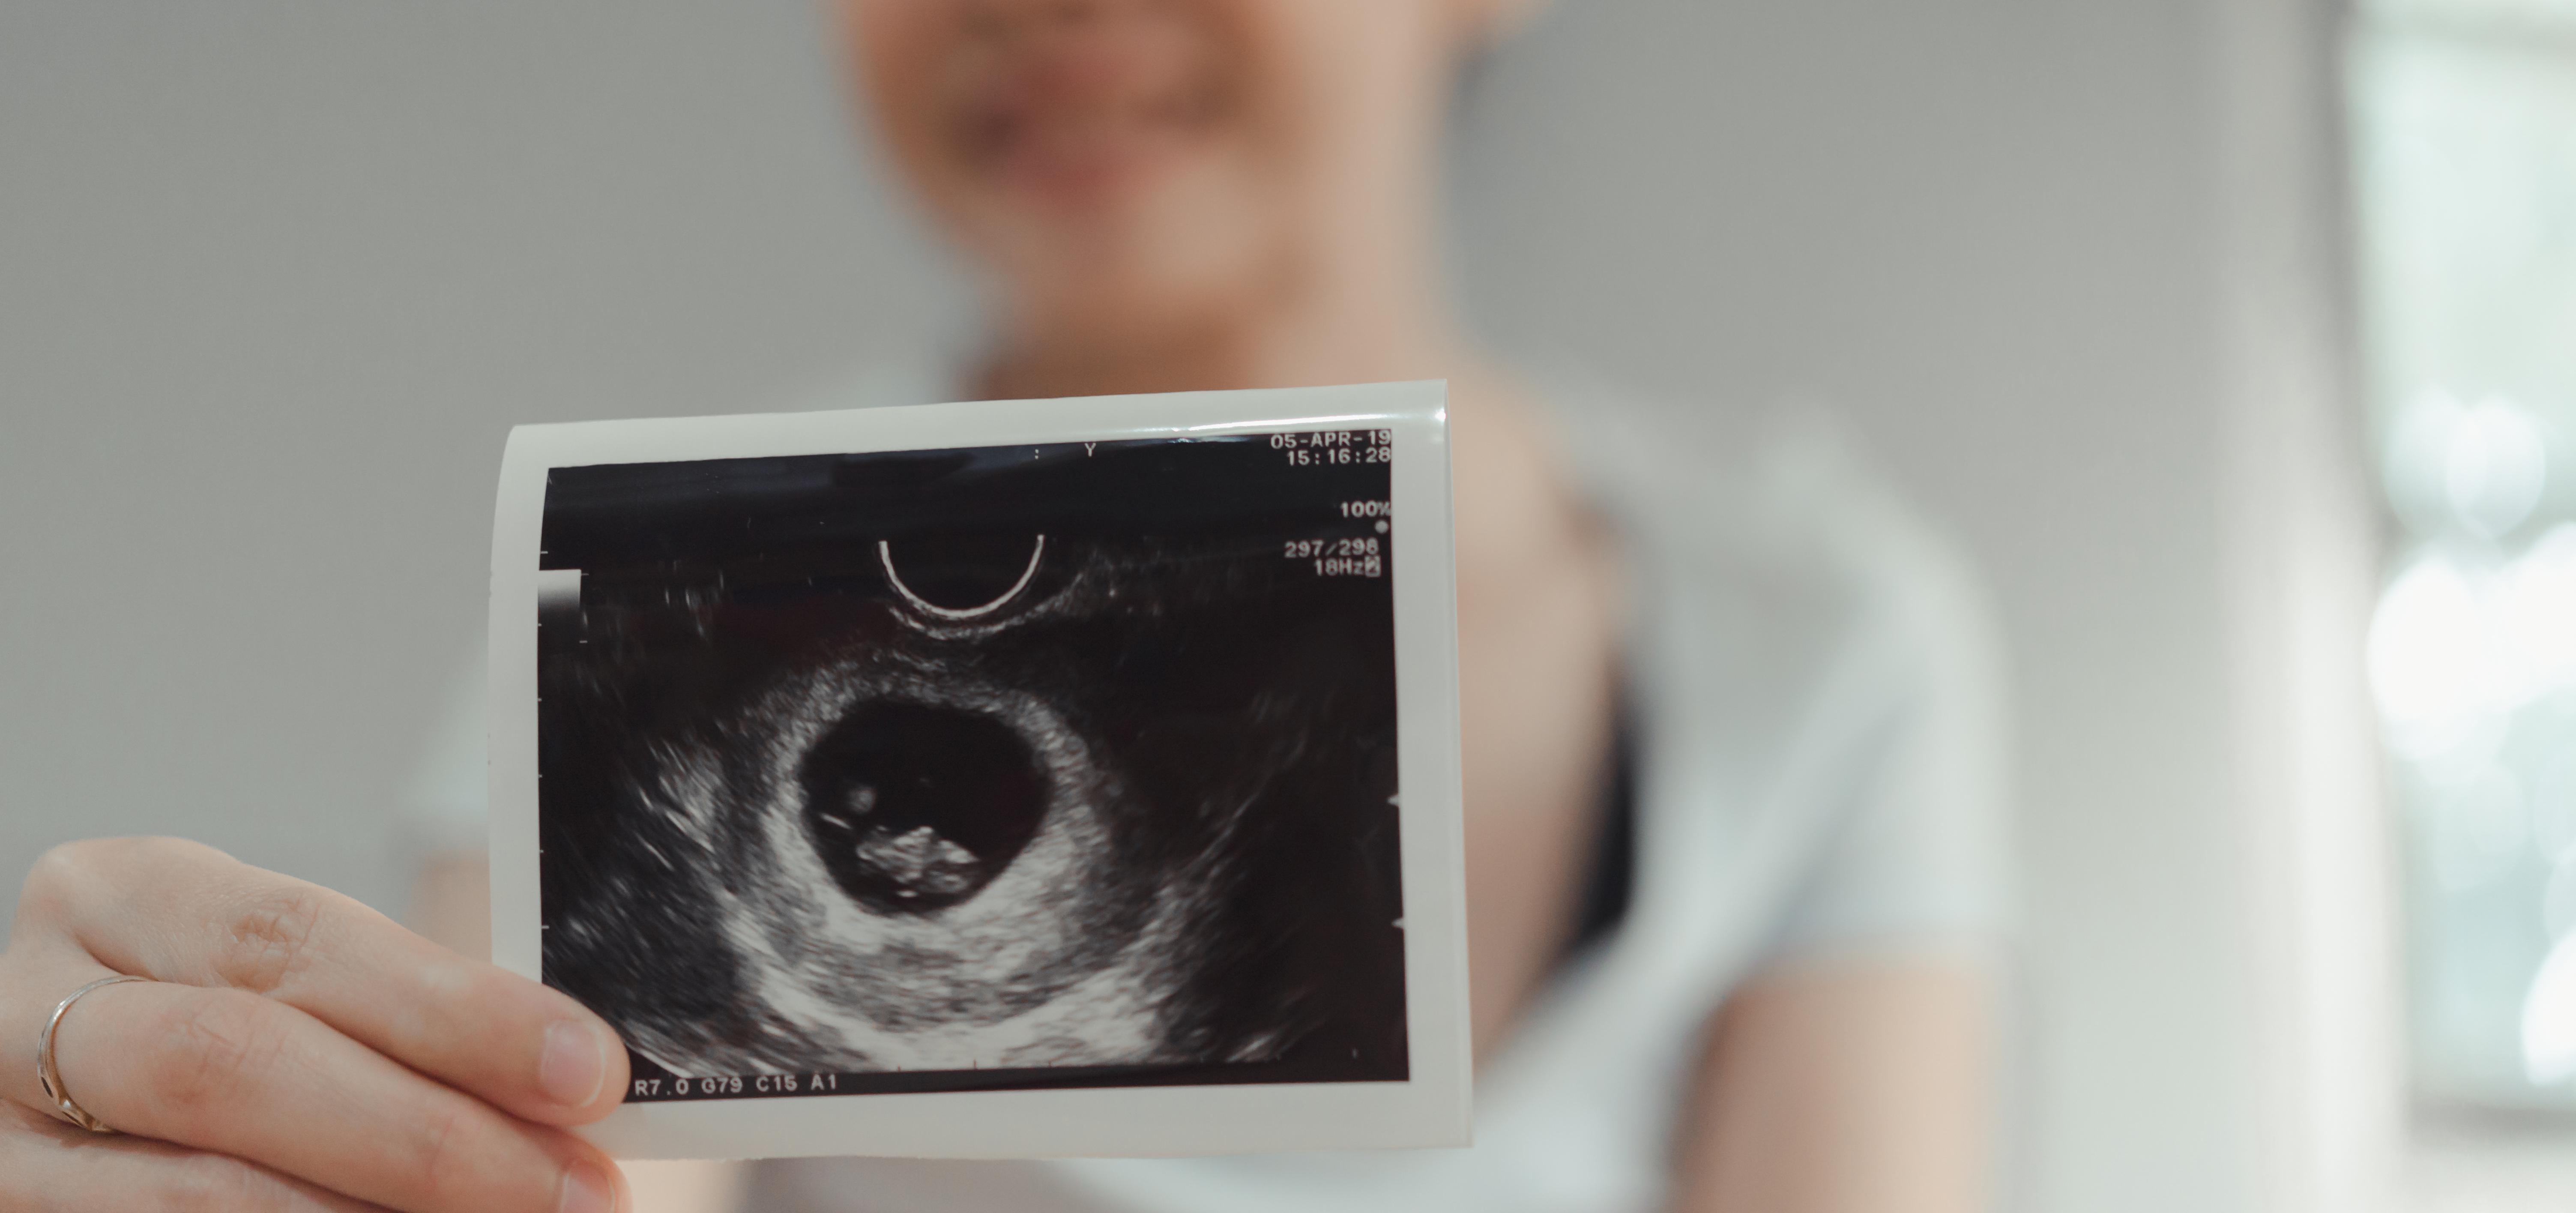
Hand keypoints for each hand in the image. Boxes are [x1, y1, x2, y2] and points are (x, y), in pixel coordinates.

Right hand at [1, 837, 632, 1211]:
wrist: (123, 1106)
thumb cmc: (238, 1039)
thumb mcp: (294, 989)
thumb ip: (402, 1020)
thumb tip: (571, 1084)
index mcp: (120, 897)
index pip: (297, 939)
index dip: (454, 1012)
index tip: (588, 1072)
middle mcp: (26, 1008)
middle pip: (234, 1064)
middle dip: (425, 1136)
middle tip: (573, 1189)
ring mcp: (3, 1142)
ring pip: (195, 1194)